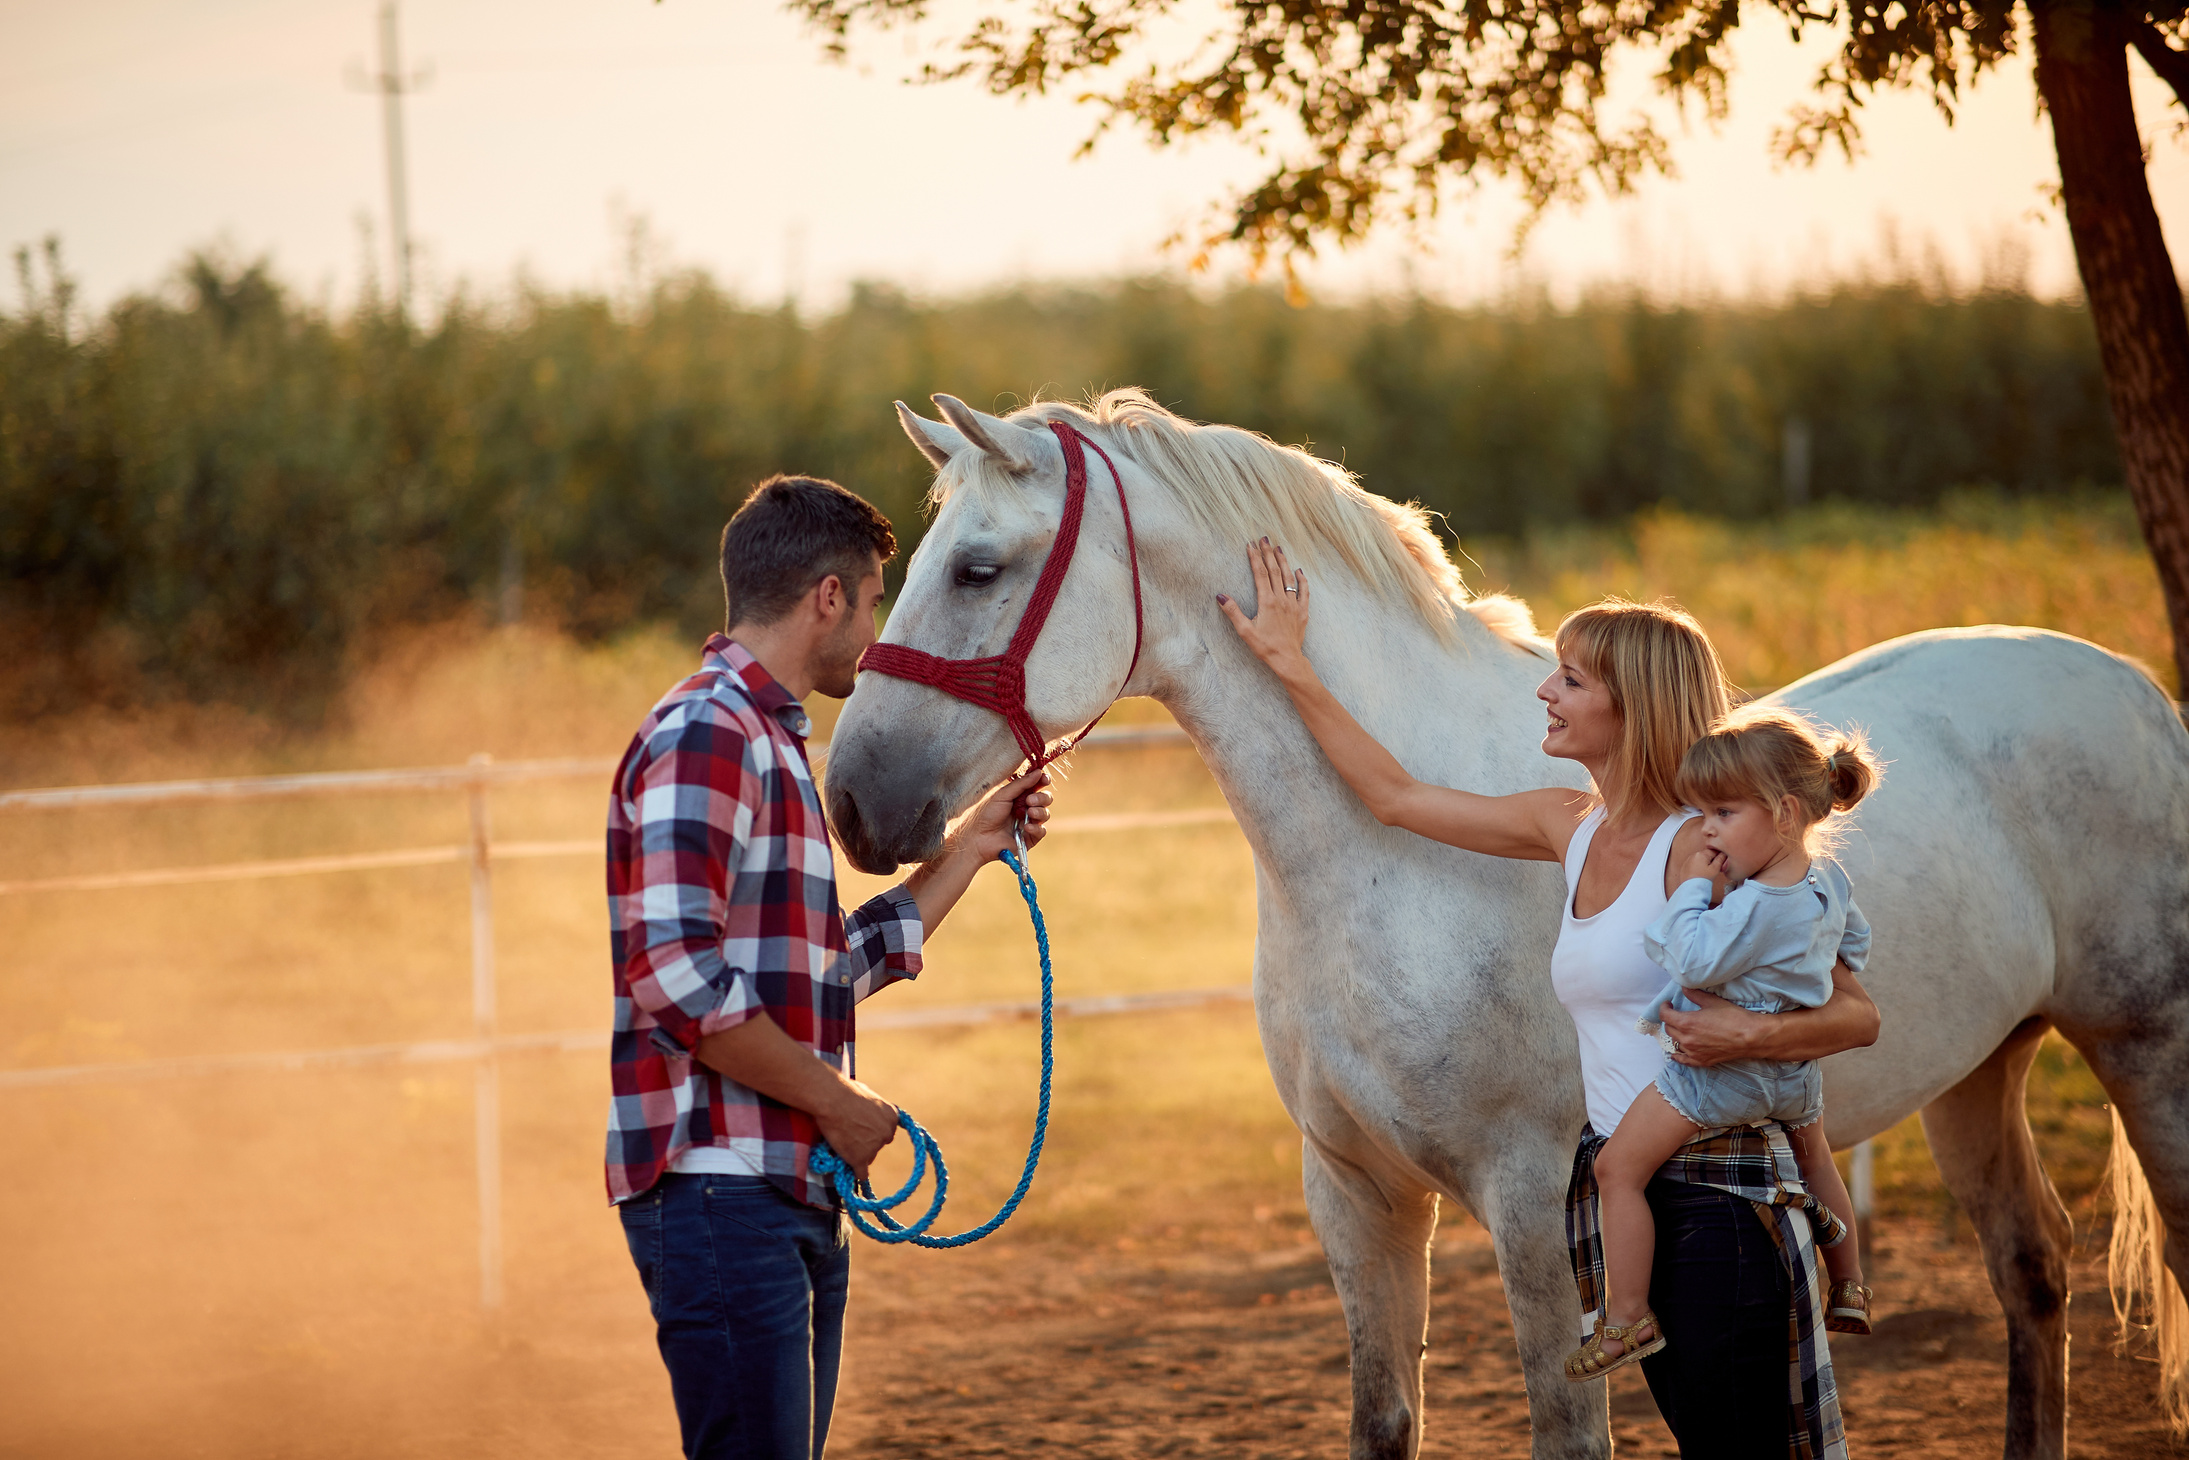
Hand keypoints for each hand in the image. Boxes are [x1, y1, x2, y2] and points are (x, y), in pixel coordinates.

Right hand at [814, 1076, 900, 1181]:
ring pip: (868, 1157)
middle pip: (878, 1145)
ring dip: (857, 1153)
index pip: (886, 1130)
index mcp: (892, 1116)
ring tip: (841, 1140)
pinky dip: (857, 1172)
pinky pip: (862, 1173)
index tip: (863, 1128)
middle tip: (851, 1135)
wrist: (832, 1100)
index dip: (873, 1130)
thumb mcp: (868, 1095)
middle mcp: (887, 1133)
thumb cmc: (845, 1092)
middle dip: (867, 1142)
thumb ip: (874, 1108)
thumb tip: (870, 1110)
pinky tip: (852, 1171)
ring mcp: (874, 1147)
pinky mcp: (860, 1159)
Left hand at [952, 767, 1052, 863]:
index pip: (1037, 786)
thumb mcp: (1002, 795)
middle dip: (1041, 797)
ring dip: (1040, 811)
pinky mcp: (1029, 838)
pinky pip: (1041, 831)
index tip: (1044, 779)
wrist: (978, 837)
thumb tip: (1038, 772)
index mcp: (1019, 796)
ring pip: (1045, 814)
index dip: (1043, 781)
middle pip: (1045, 799)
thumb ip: (1021, 784)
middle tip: (1029, 800)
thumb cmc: (986, 814)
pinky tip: (1026, 827)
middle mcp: (1026, 808)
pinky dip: (1036, 828)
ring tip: (1029, 812)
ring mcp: (1028, 823)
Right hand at [1217, 537, 1309, 676]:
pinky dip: (1302, 579)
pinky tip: (1299, 570)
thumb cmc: (1265, 647)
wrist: (1288, 659)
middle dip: (1268, 553)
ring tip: (1278, 548)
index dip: (1254, 557)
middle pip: (1274, 570)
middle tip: (1264, 538)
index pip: (1260, 573)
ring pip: (1288, 577)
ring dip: (1283, 561)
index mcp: (1267, 601)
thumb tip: (1221, 596)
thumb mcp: (1245, 631)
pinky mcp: (1302, 611)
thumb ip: (1233, 612)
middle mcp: (1281, 599)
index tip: (1250, 544)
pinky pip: (1304, 591)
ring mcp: (1293, 604)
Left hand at [1659, 989, 1766, 1066]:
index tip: (1668, 1004)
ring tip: (1681, 1029)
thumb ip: (1695, 995)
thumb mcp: (1712, 1002)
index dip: (1664, 1008)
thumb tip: (1684, 989)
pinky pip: (1684, 1060)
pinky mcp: (1702, 1061)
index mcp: (1686, 1023)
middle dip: (1670, 1020)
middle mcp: (1686, 1039)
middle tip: (1677, 1014)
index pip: (1665, 1015)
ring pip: (1675, 1043)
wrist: (1751, 1037)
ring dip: (1676, 1035)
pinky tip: (1675, 1054)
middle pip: (1669, 1029)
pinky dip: (1678, 1056)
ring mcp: (1693, 1052)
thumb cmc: (1733, 1018)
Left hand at [1676, 846, 1728, 901]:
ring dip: (1704, 863)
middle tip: (1713, 869)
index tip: (1720, 864)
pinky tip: (1699, 874)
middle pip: (1706, 855)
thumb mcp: (1715, 869)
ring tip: (1706, 873)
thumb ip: (1720, 859)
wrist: (1691, 889)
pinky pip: (1693, 864)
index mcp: (1701, 854)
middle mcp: (1693, 855)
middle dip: (1711, 860)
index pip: (1714, 851)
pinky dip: (1697, 867)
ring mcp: (1687, 861)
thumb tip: (1723, 853)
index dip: (1719, 857)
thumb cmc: (1704, 879)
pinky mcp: (1684, 867)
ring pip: (1699, 859)